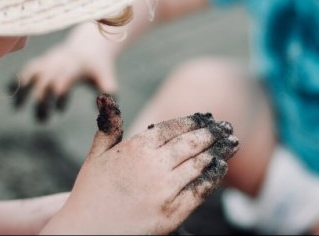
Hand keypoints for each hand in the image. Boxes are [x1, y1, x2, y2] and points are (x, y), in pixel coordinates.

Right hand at [8, 37, 117, 122]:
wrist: (89, 46)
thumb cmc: (98, 66)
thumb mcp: (106, 76)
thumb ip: (108, 90)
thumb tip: (108, 106)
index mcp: (74, 67)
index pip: (63, 80)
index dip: (59, 96)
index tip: (60, 111)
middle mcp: (58, 63)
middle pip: (45, 81)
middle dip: (41, 101)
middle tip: (42, 121)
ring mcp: (48, 61)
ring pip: (30, 73)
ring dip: (23, 90)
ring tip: (17, 108)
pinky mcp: (41, 62)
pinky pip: (26, 70)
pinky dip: (17, 79)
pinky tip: (9, 92)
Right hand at [42, 94, 238, 234]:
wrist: (87, 233)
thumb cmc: (90, 193)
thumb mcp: (96, 156)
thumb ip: (108, 127)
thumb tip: (106, 96)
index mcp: (136, 148)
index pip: (173, 127)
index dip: (193, 121)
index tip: (207, 117)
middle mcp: (153, 166)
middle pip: (191, 143)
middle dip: (212, 133)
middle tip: (227, 127)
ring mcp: (165, 190)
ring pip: (200, 164)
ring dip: (219, 151)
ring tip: (232, 143)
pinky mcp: (173, 213)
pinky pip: (200, 191)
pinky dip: (213, 177)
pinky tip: (221, 168)